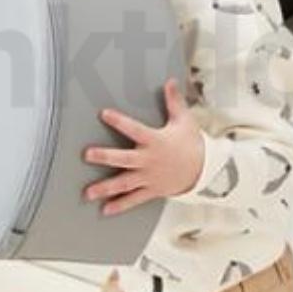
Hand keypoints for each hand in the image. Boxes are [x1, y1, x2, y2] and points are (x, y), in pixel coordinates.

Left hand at [81, 78, 203, 215]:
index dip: (119, 121)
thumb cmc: (191, 144)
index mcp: (155, 141)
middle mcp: (149, 160)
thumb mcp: (184, 121)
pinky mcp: (151, 190)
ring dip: (106, 188)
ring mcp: (149, 178)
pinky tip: (105, 210)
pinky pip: (134, 199)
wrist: (205, 170)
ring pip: (125, 183)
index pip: (134, 129)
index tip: (104, 113)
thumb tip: (171, 81)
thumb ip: (174, 101)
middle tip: (88, 155)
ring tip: (88, 192)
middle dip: (105, 157)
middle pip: (124, 159)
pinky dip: (120, 206)